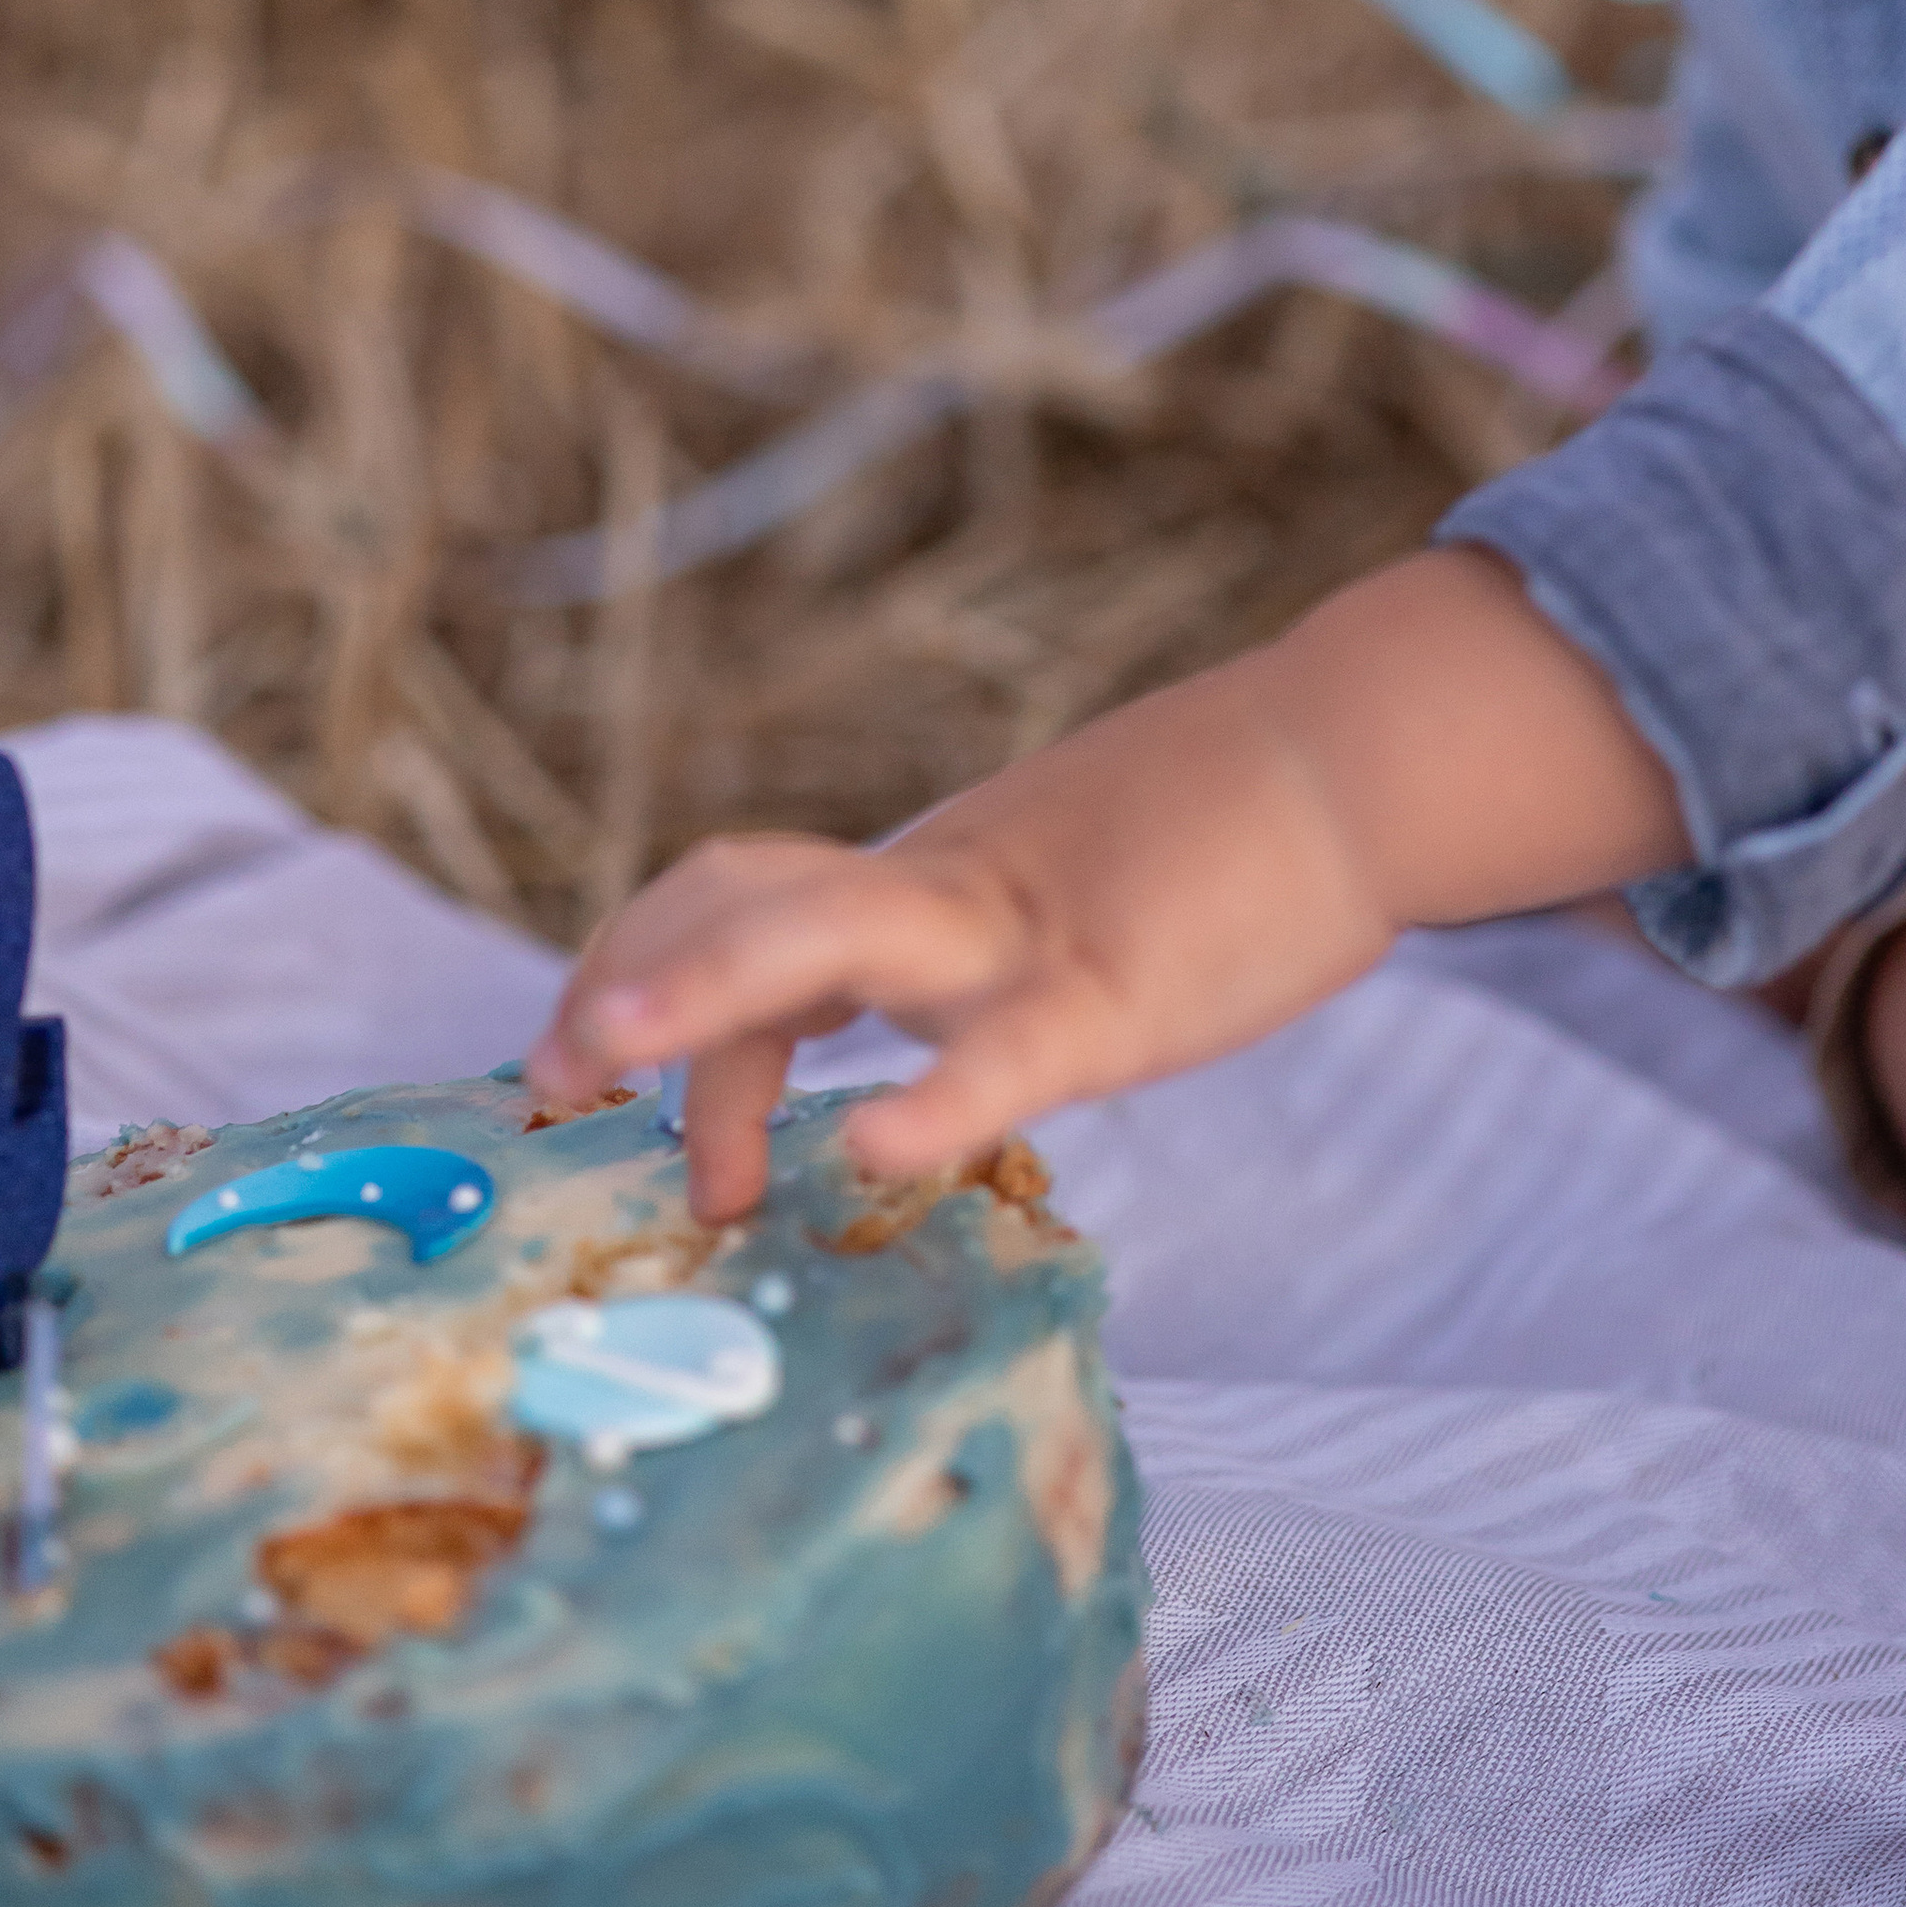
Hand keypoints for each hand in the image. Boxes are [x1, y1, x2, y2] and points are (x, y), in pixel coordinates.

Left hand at [527, 548, 1684, 1219]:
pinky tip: (880, 1151)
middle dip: (630, 979)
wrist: (1352, 756)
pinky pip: (1013, 1046)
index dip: (647, 968)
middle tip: (553, 1082)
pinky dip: (939, 1098)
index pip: (744, 895)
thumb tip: (889, 1030)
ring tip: (621, 1062)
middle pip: (749, 896)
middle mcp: (947, 890)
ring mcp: (1029, 932)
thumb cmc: (1219, 838)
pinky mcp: (1122, 989)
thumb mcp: (1054, 881)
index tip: (592, 1071)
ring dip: (711, 996)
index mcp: (930, 877)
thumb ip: (962, 946)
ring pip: (839, 932)